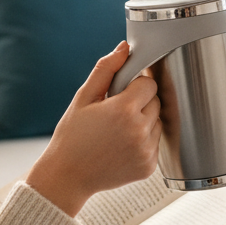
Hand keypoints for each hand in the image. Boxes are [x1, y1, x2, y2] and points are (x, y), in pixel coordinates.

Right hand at [25, 41, 160, 216]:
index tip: (120, 94)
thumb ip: (106, 70)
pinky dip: (143, 141)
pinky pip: (155, 143)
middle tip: (115, 114)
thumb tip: (125, 48)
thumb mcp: (83, 98)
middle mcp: (139, 131)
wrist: (67, 176)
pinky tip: (122, 145)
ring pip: (158, 122)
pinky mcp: (149, 166)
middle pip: (156, 102)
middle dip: (139, 103)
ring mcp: (146, 151)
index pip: (149, 83)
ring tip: (117, 131)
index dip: (134, 86)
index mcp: (124, 110)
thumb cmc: (72, 136)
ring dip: (143, 122)